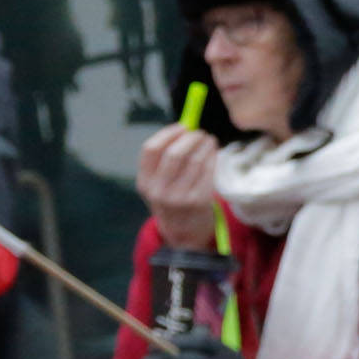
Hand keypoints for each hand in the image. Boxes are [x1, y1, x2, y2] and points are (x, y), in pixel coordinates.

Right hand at [137, 123, 219, 251]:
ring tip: (209, 140)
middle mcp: (160, 191)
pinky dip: (212, 157)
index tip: (182, 126)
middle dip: (190, 137)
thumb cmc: (171, 198)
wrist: (183, 232)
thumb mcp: (157, 183)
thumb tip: (186, 127)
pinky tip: (213, 153)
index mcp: (145, 183)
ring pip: (195, 160)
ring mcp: (180, 198)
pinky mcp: (200, 201)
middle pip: (174, 153)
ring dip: (205, 144)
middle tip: (199, 133)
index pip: (151, 149)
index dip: (168, 133)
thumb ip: (164, 159)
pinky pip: (209, 171)